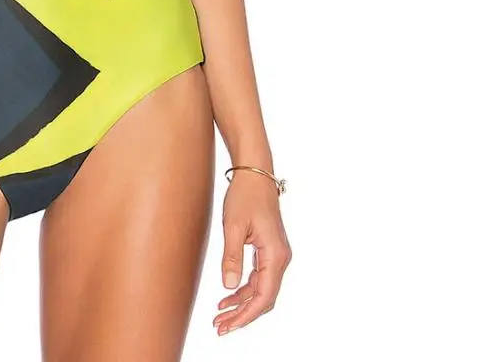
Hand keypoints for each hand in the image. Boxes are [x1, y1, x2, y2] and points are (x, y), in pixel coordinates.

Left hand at [213, 170, 290, 334]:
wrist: (255, 173)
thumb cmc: (244, 196)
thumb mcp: (233, 226)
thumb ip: (232, 257)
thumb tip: (229, 287)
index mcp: (275, 255)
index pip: (263, 296)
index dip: (245, 315)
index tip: (227, 325)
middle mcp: (281, 258)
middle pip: (264, 298)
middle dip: (243, 315)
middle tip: (219, 326)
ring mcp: (276, 255)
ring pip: (262, 290)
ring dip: (242, 304)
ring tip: (220, 315)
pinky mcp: (269, 250)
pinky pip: (259, 278)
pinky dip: (245, 290)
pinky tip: (228, 295)